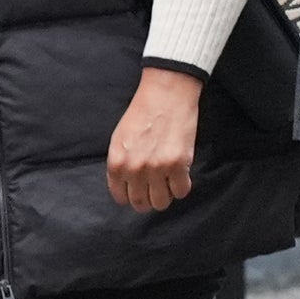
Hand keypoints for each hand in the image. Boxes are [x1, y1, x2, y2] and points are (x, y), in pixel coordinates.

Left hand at [107, 66, 203, 212]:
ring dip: (166, 194)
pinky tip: (181, 174)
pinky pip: (181, 191)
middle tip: (157, 187)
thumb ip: (121, 164)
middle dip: (149, 198)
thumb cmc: (142, 112)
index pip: (121, 198)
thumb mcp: (119, 139)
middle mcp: (135, 169)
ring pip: (162, 202)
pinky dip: (182, 186)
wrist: (166, 94)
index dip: (132, 194)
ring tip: (169, 181)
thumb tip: (127, 185)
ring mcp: (157, 168)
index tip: (140, 189)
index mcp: (116, 163)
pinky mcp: (179, 164)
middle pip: (142, 204)